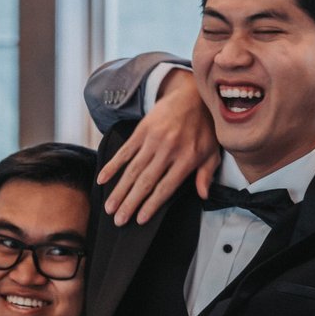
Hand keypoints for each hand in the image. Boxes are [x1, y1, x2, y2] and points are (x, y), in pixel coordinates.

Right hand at [96, 69, 218, 224]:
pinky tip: (102, 179)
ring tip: (109, 207)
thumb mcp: (212, 152)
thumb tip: (203, 195)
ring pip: (132, 170)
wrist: (191, 95)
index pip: (165, 188)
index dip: (151, 205)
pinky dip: (112, 166)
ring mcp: (152, 140)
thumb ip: (206, 174)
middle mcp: (168, 150)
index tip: (139, 220)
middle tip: (118, 220)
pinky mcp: (141, 131)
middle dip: (130, 203)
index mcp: (186, 159)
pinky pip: (124, 151)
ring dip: (119, 190)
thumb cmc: (203, 127)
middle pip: (145, 182)